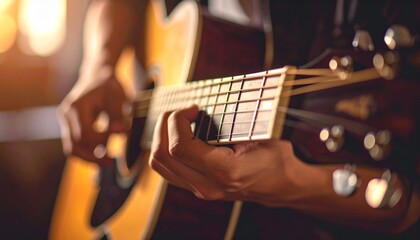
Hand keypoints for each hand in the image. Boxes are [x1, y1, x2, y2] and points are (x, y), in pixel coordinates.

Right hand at [58, 70, 129, 161]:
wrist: (98, 76)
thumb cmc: (110, 87)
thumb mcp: (118, 98)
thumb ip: (119, 116)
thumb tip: (121, 134)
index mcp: (77, 106)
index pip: (86, 134)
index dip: (103, 139)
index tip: (120, 135)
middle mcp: (66, 114)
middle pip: (74, 145)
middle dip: (93, 156)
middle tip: (111, 162)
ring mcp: (64, 120)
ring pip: (71, 148)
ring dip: (88, 158)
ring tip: (107, 162)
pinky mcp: (68, 125)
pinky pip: (74, 144)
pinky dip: (87, 151)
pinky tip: (101, 154)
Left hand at [149, 105, 311, 205]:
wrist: (281, 185)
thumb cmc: (275, 157)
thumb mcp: (261, 133)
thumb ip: (234, 119)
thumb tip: (206, 101)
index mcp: (225, 171)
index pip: (180, 146)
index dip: (178, 120)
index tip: (193, 108)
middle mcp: (208, 185)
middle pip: (162, 155)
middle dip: (165, 125)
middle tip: (182, 111)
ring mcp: (200, 190)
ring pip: (160, 164)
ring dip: (161, 137)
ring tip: (178, 121)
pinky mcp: (197, 188)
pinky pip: (167, 169)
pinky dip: (166, 148)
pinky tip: (180, 135)